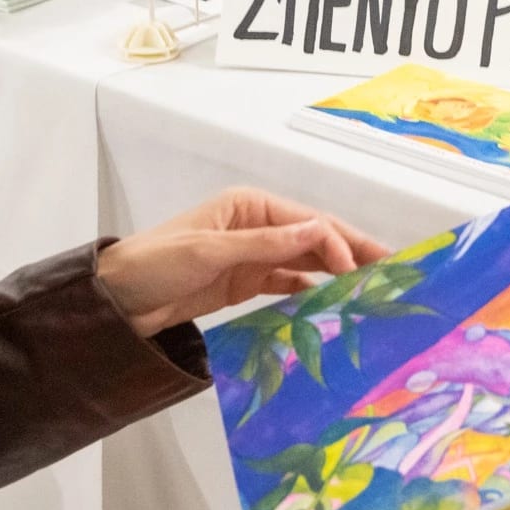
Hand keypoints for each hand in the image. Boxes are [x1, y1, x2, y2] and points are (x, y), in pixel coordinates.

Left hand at [94, 188, 386, 337]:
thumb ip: (264, 244)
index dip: (339, 243)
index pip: (308, 222)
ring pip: (306, 261)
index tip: (358, 273)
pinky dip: (311, 292)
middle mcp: (256, 226)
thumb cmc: (154, 263)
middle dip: (352, 251)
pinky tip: (333, 303)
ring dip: (337, 273)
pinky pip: (288, 284)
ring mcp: (252, 255)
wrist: (116, 299)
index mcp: (249, 206)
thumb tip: (316, 231)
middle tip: (393, 270)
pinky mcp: (245, 282)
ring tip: (372, 290)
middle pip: (314, 237)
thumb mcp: (209, 250)